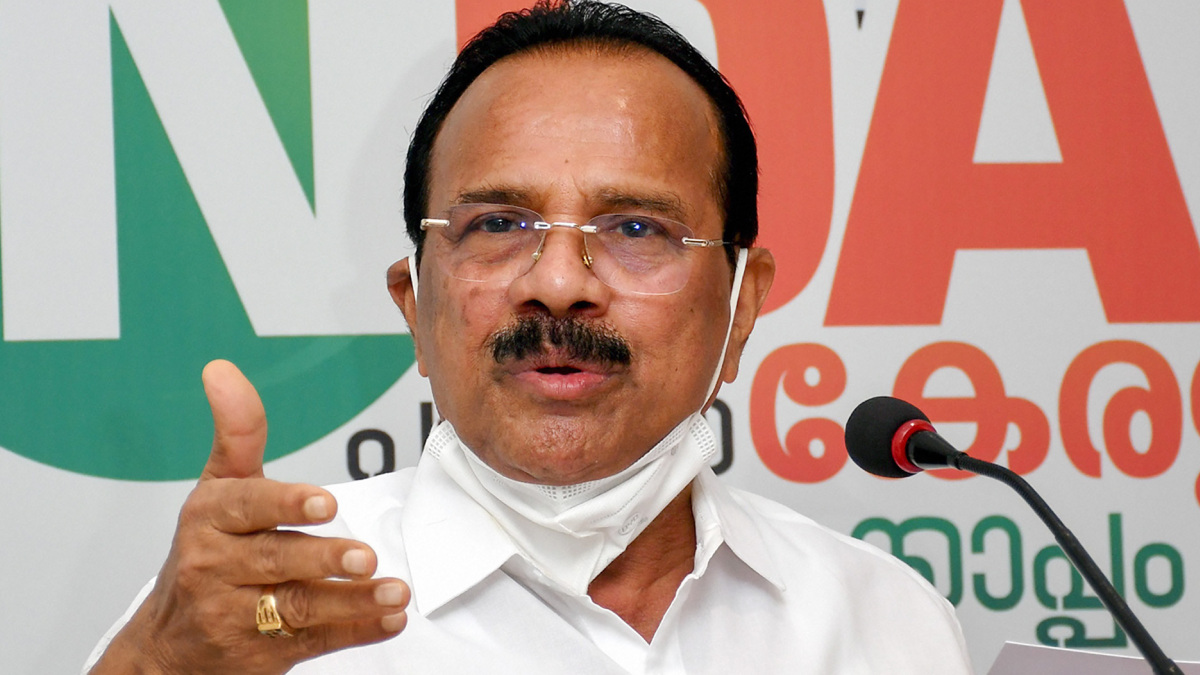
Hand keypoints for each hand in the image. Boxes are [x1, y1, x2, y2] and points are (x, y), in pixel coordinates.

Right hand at [91, 360, 408, 673]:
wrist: (170, 645)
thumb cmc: (205, 553)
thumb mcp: (216, 489)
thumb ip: (237, 433)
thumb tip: (222, 370)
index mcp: (208, 518)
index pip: (246, 506)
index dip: (286, 504)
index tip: (325, 502)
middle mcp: (216, 567)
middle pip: (277, 560)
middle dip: (324, 558)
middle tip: (365, 555)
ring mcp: (236, 616)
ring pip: (298, 607)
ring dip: (351, 600)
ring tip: (393, 591)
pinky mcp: (261, 654)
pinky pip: (313, 641)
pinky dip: (355, 631)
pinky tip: (388, 619)